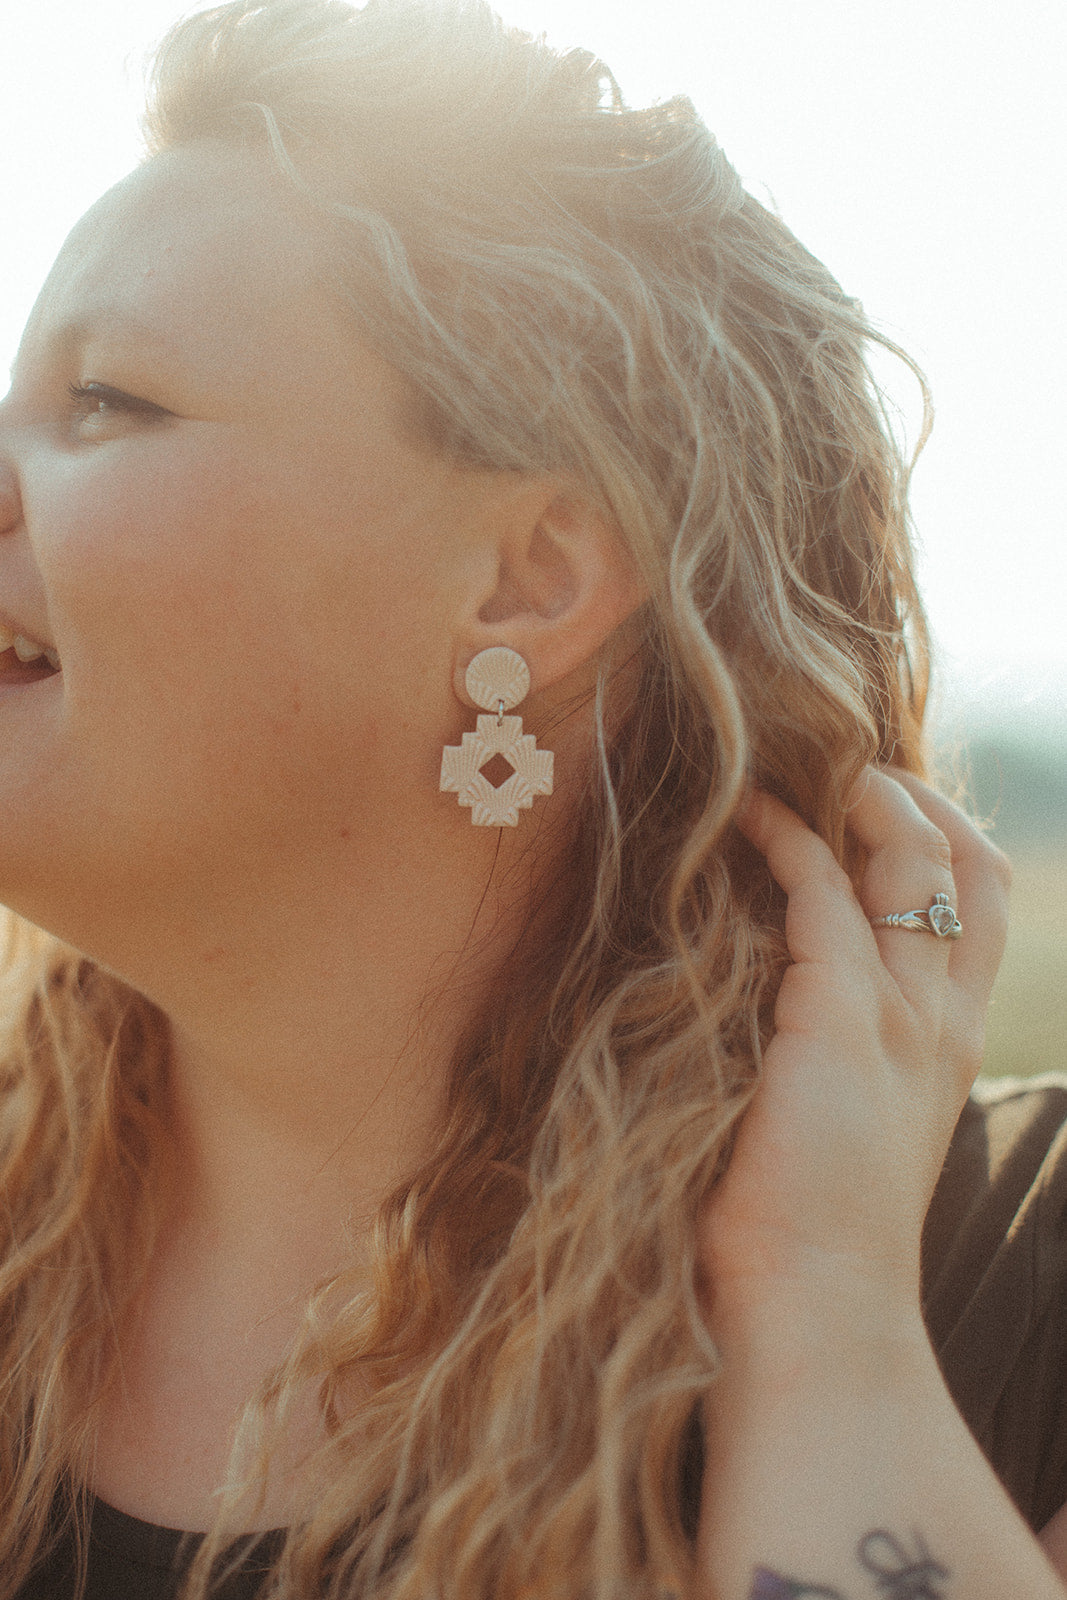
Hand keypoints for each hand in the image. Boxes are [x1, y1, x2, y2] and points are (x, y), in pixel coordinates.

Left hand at [698, 767, 1010, 1349]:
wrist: (818, 1316)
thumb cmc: (809, 1237)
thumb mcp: (847, 1130)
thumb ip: (839, 1061)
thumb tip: (781, 1009)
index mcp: (948, 1045)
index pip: (978, 911)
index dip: (945, 840)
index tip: (888, 802)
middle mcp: (941, 1019)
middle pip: (968, 868)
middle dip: (920, 800)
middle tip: (853, 768)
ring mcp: (899, 1015)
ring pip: (913, 861)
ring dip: (862, 799)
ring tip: (803, 769)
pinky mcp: (837, 1016)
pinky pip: (821, 890)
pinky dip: (786, 840)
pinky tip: (747, 820)